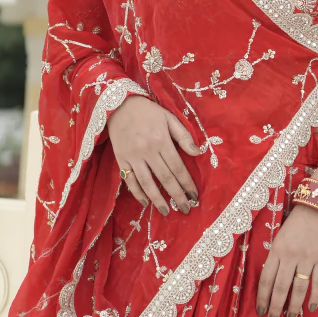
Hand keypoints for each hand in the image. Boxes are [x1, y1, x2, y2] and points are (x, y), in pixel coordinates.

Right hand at [107, 94, 200, 216]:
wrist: (119, 104)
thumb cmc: (148, 111)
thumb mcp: (169, 118)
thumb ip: (183, 135)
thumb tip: (198, 152)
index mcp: (161, 140)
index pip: (178, 167)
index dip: (187, 183)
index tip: (195, 195)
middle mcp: (147, 151)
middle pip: (165, 178)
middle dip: (177, 195)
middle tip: (186, 209)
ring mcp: (132, 157)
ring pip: (147, 183)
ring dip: (158, 199)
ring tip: (166, 212)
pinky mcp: (121, 159)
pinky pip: (129, 180)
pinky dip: (137, 193)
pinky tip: (145, 202)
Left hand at [256, 203, 317, 316]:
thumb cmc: (298, 220)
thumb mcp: (281, 235)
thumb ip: (277, 255)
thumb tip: (272, 280)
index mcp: (277, 249)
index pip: (266, 278)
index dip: (262, 297)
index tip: (260, 311)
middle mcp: (290, 255)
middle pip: (280, 287)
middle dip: (275, 306)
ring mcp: (307, 258)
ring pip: (298, 289)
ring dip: (294, 306)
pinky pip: (317, 282)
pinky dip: (314, 297)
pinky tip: (310, 307)